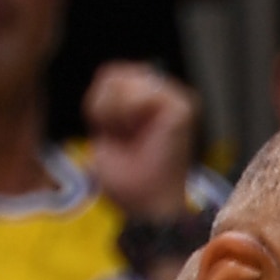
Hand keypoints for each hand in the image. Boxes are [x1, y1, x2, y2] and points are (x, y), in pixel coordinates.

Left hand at [81, 60, 203, 224]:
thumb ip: (108, 99)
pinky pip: (139, 94)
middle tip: (120, 137)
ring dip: (114, 114)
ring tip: (131, 137)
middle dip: (103, 108)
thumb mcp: (106, 128)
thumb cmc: (128, 177)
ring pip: (121, 81)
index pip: (109, 76)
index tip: (110, 134)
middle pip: (112, 74)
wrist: (147, 205)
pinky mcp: (181, 108)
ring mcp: (176, 98)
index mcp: (148, 99)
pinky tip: (140, 134)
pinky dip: (129, 116)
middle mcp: (165, 94)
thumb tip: (108, 73)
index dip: (98, 105)